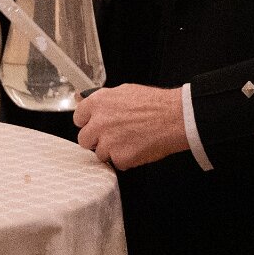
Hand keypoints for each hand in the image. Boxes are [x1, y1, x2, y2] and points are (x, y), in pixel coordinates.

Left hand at [74, 84, 188, 169]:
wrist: (175, 118)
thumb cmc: (155, 104)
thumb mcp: (124, 91)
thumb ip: (102, 99)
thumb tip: (83, 99)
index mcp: (98, 103)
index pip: (78, 117)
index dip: (88, 122)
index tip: (95, 125)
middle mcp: (99, 122)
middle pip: (84, 139)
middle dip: (97, 140)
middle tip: (114, 136)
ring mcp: (108, 141)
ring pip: (100, 154)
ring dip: (113, 151)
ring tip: (132, 140)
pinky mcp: (119, 157)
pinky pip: (117, 163)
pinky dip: (127, 159)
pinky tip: (138, 147)